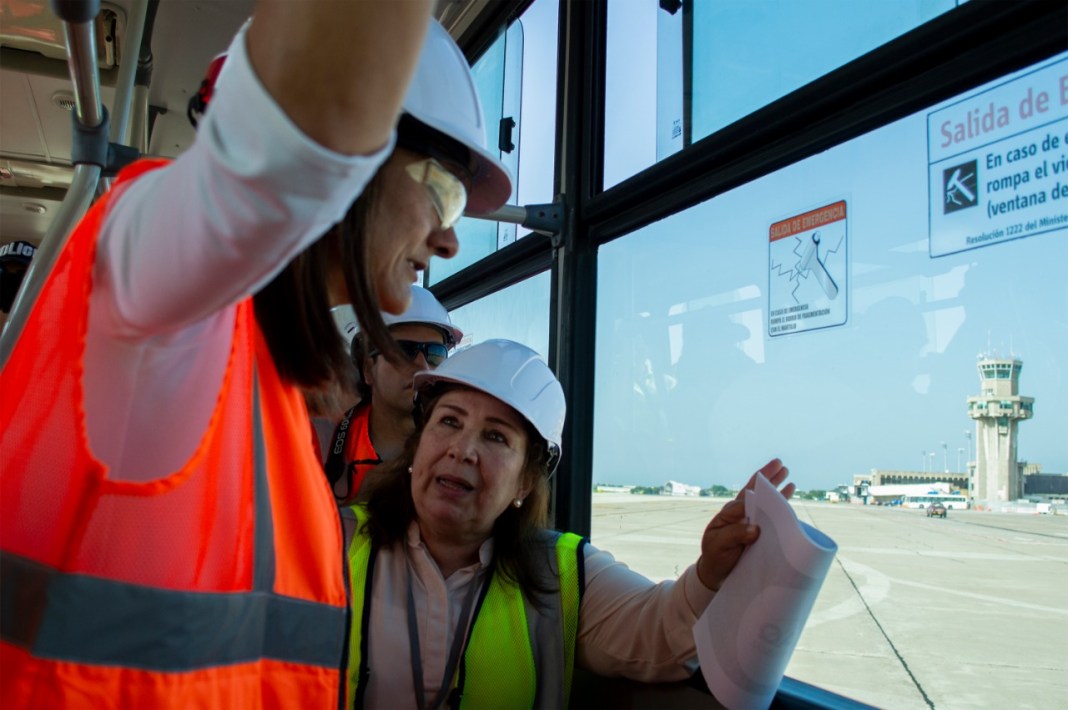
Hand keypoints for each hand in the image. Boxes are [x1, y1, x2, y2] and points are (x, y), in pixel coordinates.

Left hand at [695, 458, 793, 590]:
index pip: (745, 498)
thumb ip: (734, 535)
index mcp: (729, 513)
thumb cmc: (716, 555)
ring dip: (777, 487)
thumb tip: (755, 529)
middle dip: (768, 477)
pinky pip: (771, 514)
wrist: (718, 571)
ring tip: (787, 474)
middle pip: (755, 491)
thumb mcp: (719, 544)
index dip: (757, 491)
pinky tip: (789, 494)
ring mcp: (750, 520)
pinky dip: (781, 504)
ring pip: (765, 500)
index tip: (769, 491)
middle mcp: (741, 513)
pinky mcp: (759, 530)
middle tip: (780, 464)